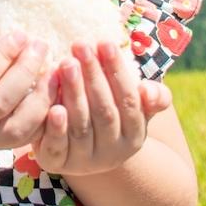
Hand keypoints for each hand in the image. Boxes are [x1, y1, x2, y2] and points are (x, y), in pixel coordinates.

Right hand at [0, 24, 51, 149]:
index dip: (2, 57)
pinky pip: (27, 138)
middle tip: (40, 46)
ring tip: (54, 70)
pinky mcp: (1, 146)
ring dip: (40, 99)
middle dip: (24, 72)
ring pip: (15, 128)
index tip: (21, 35)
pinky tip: (52, 90)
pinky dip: (44, 116)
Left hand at [34, 39, 172, 176]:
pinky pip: (58, 148)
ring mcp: (85, 160)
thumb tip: (148, 90)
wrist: (83, 153)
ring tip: (65, 63)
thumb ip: (152, 97)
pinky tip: (53, 108)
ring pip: (81, 126)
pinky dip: (56, 128)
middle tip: (80, 45)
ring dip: (73, 93)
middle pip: (104, 111)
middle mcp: (113, 152)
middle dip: (93, 75)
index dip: (117, 71)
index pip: (129, 101)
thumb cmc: (110, 114)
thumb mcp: (135, 107)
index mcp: (135, 135)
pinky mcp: (58, 163)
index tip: (104, 42)